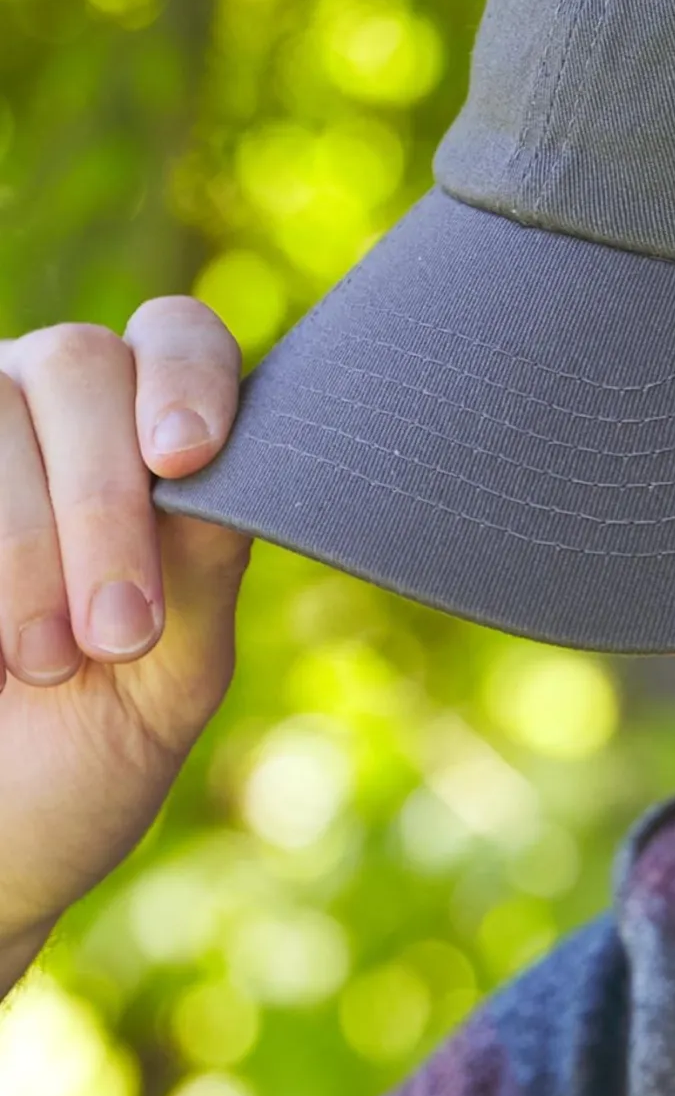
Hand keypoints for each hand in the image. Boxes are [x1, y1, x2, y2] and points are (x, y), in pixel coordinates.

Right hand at [0, 298, 251, 965]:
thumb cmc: (82, 760)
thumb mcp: (171, 673)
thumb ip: (201, 560)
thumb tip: (226, 454)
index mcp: (141, 437)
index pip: (178, 335)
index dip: (187, 374)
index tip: (187, 457)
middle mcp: (43, 408)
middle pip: (78, 363)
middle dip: (102, 497)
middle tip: (119, 633)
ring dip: (25, 541)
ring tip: (41, 662)